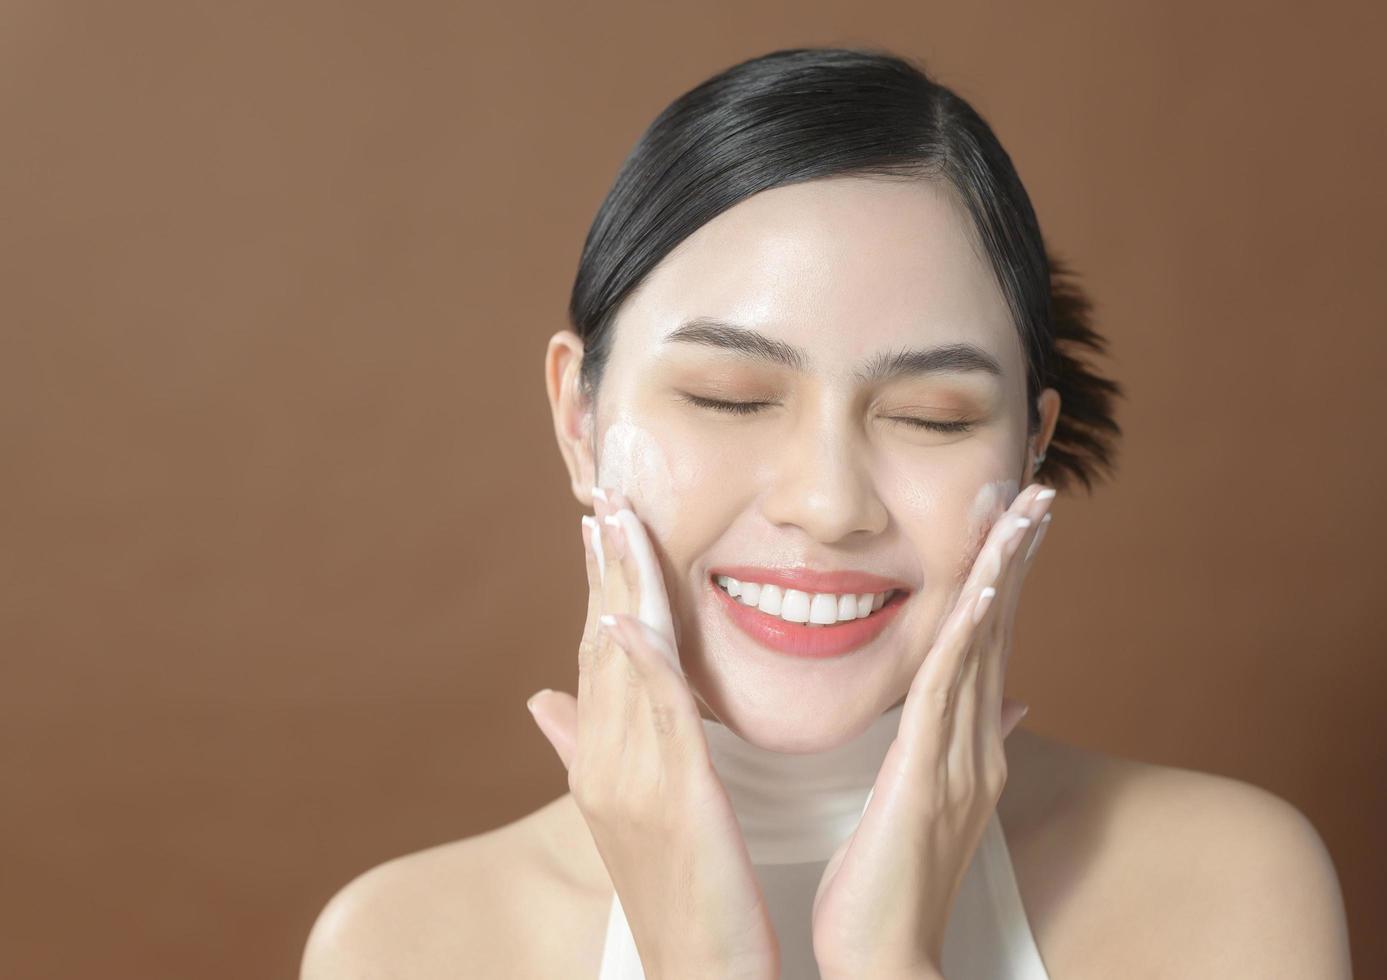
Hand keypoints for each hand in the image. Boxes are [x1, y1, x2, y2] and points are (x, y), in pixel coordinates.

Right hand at [525, 488, 779, 979]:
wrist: (700, 972)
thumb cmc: (682, 894)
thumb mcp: (633, 814)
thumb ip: (588, 749)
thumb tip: (541, 699)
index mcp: (601, 760)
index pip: (598, 653)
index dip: (598, 583)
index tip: (600, 522)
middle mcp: (603, 763)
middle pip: (599, 645)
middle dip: (601, 567)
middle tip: (602, 493)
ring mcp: (629, 782)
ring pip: (618, 666)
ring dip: (615, 589)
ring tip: (614, 521)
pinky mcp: (669, 803)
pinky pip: (651, 719)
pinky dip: (636, 664)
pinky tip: (628, 617)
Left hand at [810, 483, 1055, 978]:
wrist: (885, 958)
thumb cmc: (889, 884)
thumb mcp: (930, 803)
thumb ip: (967, 745)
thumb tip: (1011, 702)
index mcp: (971, 746)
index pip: (991, 645)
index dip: (1006, 578)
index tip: (1015, 521)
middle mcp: (977, 744)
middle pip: (1002, 632)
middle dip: (1019, 558)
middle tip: (1038, 490)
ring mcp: (961, 759)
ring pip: (984, 647)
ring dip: (1005, 574)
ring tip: (1024, 510)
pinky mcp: (929, 774)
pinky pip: (951, 691)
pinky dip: (972, 635)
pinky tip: (985, 587)